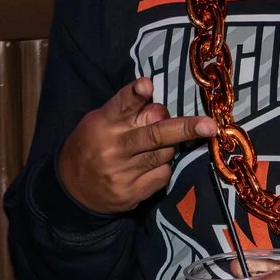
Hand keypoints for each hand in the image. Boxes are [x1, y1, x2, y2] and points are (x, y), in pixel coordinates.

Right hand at [55, 77, 216, 215]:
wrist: (71, 191)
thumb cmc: (90, 145)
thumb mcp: (100, 122)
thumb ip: (129, 114)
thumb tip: (162, 110)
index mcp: (103, 124)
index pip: (121, 105)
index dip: (134, 95)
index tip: (146, 85)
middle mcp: (114, 148)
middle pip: (154, 135)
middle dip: (184, 128)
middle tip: (208, 125)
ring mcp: (123, 174)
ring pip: (165, 153)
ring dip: (169, 146)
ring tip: (153, 145)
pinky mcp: (132, 194)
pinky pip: (163, 175)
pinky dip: (162, 167)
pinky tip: (147, 166)